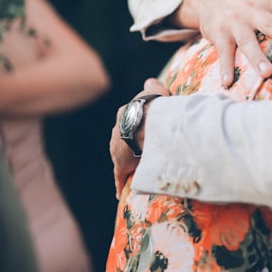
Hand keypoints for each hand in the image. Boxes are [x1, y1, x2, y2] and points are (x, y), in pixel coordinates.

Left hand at [110, 79, 169, 198]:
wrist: (147, 122)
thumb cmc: (154, 106)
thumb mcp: (154, 91)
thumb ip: (152, 86)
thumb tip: (150, 80)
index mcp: (125, 114)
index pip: (129, 122)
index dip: (136, 128)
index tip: (141, 133)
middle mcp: (117, 131)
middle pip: (123, 141)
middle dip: (130, 146)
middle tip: (141, 152)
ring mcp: (117, 149)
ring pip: (122, 157)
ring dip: (129, 162)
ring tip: (138, 169)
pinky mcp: (121, 165)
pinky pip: (119, 176)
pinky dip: (120, 183)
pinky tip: (119, 192)